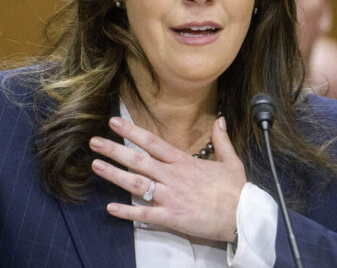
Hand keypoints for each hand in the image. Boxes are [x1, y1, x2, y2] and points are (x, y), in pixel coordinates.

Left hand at [89, 116, 246, 241]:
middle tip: (94, 142)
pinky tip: (111, 209)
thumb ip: (221, 140)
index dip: (132, 131)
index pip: (153, 142)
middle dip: (114, 150)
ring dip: (115, 175)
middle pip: (139, 160)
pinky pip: (145, 214)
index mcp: (184, 162)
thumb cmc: (236, 190)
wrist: (242, 216)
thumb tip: (220, 120)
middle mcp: (174, 176)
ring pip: (137, 183)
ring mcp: (171, 197)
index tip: (115, 122)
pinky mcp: (172, 217)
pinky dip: (127, 212)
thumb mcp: (231, 160)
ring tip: (96, 166)